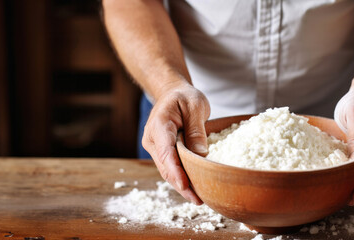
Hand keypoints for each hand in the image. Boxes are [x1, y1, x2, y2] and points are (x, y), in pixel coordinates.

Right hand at [142, 84, 209, 204]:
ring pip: (167, 171)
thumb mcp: (196, 106)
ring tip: (198, 199)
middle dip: (181, 185)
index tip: (185, 185)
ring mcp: (155, 147)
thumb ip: (197, 129)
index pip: (166, 152)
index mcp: (159, 124)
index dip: (175, 170)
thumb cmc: (184, 97)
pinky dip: (181, 178)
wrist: (171, 93)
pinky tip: (193, 189)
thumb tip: (201, 154)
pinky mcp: (161, 152)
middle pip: (166, 167)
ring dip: (181, 186)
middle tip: (199, 199)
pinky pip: (170, 168)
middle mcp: (152, 139)